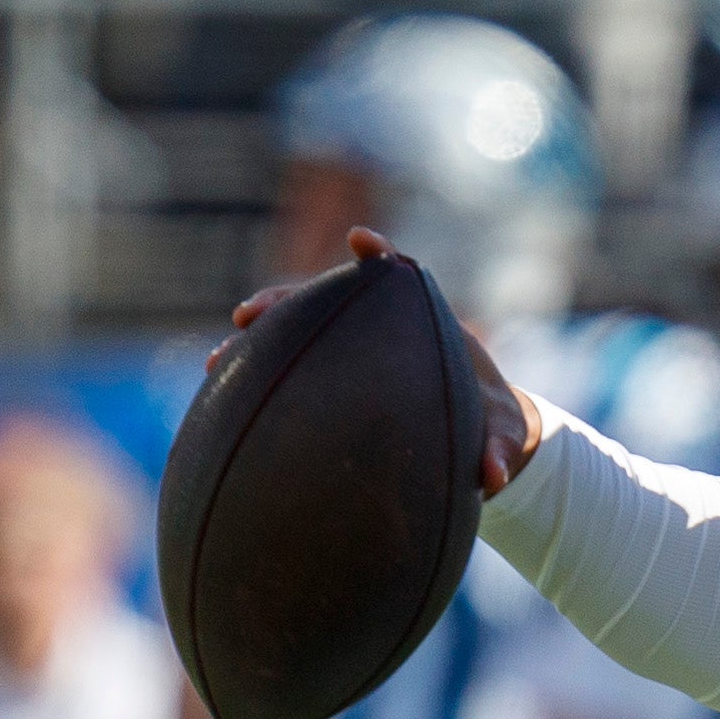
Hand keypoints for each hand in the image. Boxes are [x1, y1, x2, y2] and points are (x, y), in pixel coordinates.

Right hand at [220, 228, 542, 495]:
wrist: (476, 434)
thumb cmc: (490, 425)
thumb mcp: (499, 436)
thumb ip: (499, 449)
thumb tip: (493, 477)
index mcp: (428, 328)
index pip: (402, 277)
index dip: (380, 257)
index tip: (361, 242)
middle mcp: (384, 329)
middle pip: (328, 301)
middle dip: (285, 301)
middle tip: (245, 314)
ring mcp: (355, 350)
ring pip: (301, 333)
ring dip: (260, 342)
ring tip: (220, 362)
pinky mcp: (337, 375)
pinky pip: (296, 368)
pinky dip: (264, 375)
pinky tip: (225, 395)